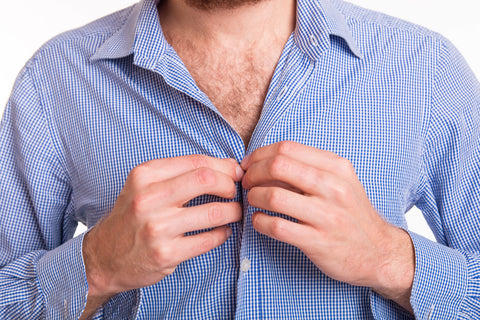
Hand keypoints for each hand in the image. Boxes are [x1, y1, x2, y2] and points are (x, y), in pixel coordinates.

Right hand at [82, 155, 242, 306]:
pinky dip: (223, 234)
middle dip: (230, 185)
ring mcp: (157, 228)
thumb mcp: (145, 185)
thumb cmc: (131, 216)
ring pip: (214, 212)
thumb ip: (182, 173)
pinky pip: (209, 240)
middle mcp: (148, 199)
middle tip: (235, 193)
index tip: (235, 173)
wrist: (104, 256)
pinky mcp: (166, 254)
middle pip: (207, 180)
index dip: (224, 166)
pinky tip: (222, 231)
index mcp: (144, 175)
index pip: (197, 162)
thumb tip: (229, 166)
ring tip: (235, 212)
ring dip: (233, 211)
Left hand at [241, 141, 413, 311]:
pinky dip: (259, 221)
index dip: (260, 154)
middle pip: (278, 166)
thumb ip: (309, 167)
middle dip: (253, 172)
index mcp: (336, 167)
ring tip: (252, 200)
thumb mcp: (341, 181)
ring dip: (254, 196)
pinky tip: (259, 220)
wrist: (379, 252)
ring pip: (274, 196)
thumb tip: (266, 161)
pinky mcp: (318, 241)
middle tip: (246, 182)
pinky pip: (277, 227)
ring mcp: (326, 215)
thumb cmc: (352, 213)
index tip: (249, 164)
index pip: (287, 148)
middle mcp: (333, 188)